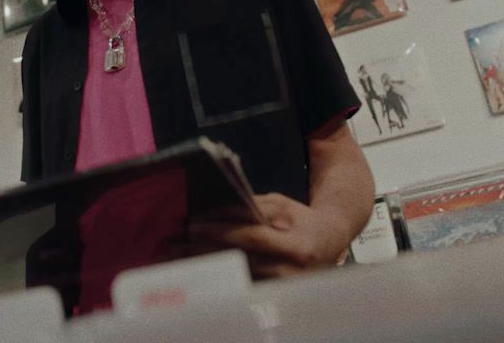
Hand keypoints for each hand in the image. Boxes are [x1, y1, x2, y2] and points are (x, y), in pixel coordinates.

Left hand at [188, 193, 350, 278]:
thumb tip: (216, 210)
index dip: (221, 231)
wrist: (330, 242)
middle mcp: (291, 274)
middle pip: (238, 261)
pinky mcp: (274, 297)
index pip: (252, 237)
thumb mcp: (282, 205)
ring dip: (204, 267)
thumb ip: (252, 207)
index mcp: (296, 247)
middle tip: (173, 245)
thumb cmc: (303, 220)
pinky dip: (217, 278)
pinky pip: (240, 287)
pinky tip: (196, 271)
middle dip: (203, 252)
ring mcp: (282, 290)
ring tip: (176, 259)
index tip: (193, 224)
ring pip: (235, 277)